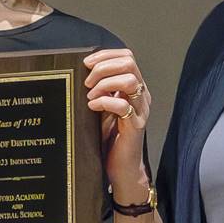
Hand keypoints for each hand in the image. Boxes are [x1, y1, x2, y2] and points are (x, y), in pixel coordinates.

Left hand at [85, 47, 150, 194]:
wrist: (121, 167)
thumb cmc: (110, 138)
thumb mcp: (102, 107)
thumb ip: (99, 89)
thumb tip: (82, 71)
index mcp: (134, 87)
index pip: (127, 57)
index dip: (105, 55)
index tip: (86, 63)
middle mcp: (141, 95)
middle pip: (129, 63)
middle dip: (103, 67)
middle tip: (87, 82)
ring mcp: (140, 110)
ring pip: (130, 81)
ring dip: (105, 84)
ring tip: (90, 96)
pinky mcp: (136, 126)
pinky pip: (123, 106)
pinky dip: (105, 102)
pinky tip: (92, 108)